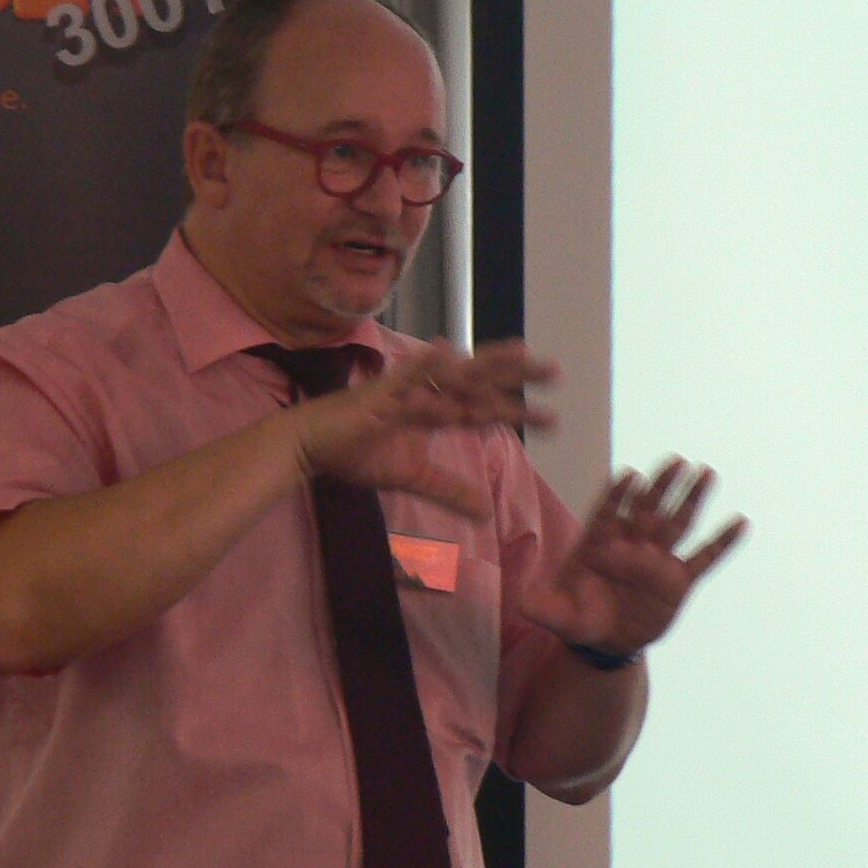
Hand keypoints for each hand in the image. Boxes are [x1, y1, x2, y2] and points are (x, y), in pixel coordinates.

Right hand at [289, 341, 557, 520]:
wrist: (311, 448)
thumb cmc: (356, 455)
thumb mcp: (413, 477)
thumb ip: (450, 491)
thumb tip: (486, 513)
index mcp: (436, 410)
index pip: (485, 408)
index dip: (518, 411)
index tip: (552, 419)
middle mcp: (427, 393)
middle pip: (480, 380)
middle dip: (517, 376)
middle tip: (556, 371)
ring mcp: (405, 387)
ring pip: (454, 371)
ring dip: (486, 364)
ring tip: (521, 354)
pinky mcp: (380, 391)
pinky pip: (409, 376)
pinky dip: (430, 367)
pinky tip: (453, 355)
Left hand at [521, 457, 743, 657]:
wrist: (604, 639)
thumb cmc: (578, 617)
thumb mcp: (557, 616)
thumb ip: (543, 607)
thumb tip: (524, 602)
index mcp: (599, 543)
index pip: (609, 513)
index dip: (618, 495)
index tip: (629, 476)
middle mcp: (630, 544)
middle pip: (647, 508)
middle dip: (660, 485)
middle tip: (676, 460)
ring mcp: (657, 559)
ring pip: (676, 523)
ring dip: (692, 498)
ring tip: (708, 472)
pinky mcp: (678, 580)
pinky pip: (703, 558)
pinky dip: (722, 543)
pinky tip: (741, 522)